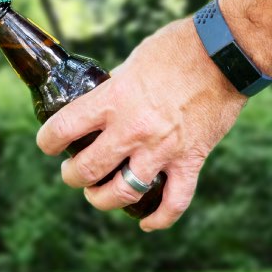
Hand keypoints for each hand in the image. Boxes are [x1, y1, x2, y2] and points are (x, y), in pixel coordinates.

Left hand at [36, 17, 246, 230]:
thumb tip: (103, 102)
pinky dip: (159, 218)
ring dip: (104, 199)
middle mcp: (133, 128)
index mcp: (114, 98)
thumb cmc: (177, 47)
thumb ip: (117, 88)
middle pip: (89, 169)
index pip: (64, 128)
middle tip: (72, 173)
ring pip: (124, 192)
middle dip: (73, 176)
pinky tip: (146, 223)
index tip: (47, 144)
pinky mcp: (191, 159)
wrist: (225, 53)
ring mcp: (162, 148)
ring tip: (97, 195)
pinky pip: (174, 201)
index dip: (48, 141)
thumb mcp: (133, 62)